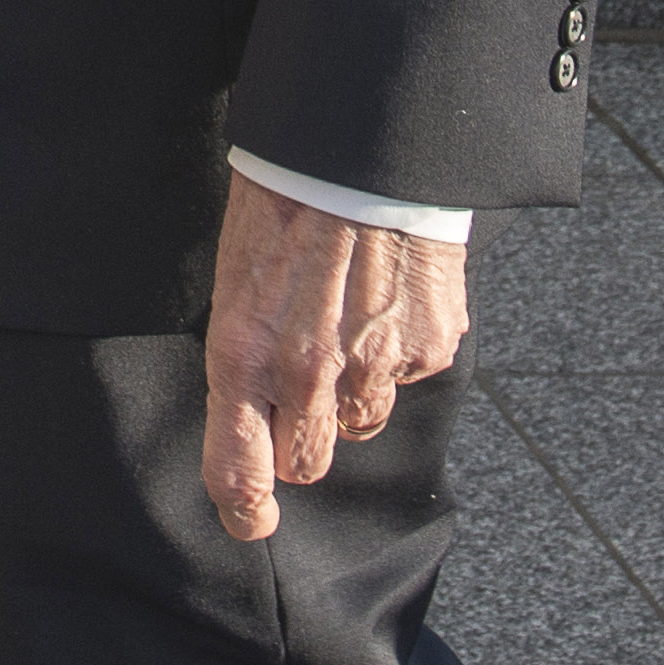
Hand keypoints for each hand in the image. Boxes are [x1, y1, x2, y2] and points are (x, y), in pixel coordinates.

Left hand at [200, 172, 467, 544]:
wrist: (358, 144)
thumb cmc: (283, 198)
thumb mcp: (237, 280)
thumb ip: (247, 357)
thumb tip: (259, 415)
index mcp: (243, 354)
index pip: (239, 472)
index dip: (245, 510)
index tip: (252, 520)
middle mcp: (306, 372)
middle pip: (306, 463)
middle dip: (300, 442)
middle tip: (301, 393)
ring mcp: (373, 363)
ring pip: (359, 424)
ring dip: (350, 395)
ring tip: (345, 325)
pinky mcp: (426, 344)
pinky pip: (407, 376)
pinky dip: (396, 351)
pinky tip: (384, 297)